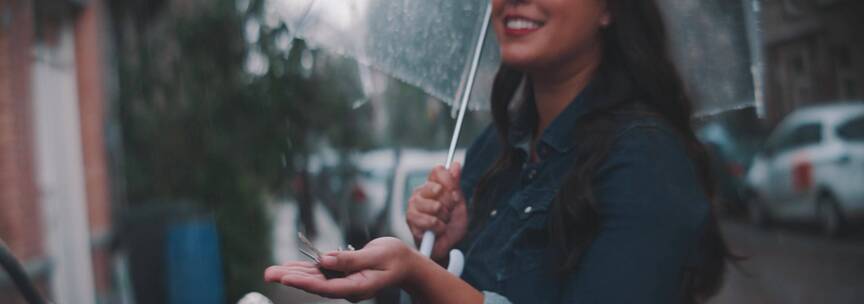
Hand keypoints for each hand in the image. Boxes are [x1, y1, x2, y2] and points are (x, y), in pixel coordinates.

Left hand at [265, 237, 418, 302]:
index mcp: (358, 287)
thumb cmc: (396, 258)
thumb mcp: (378, 254)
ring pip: (314, 278)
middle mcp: (348, 288)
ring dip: (293, 274)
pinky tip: (288, 267)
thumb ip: (351, 259)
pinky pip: (320, 272)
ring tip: (271, 272)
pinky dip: (305, 268)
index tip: (287, 277)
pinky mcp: (342, 276)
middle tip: (269, 274)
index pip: (327, 287)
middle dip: (291, 279)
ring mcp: (344, 284)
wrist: (406, 264)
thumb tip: (325, 259)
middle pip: (315, 284)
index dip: (306, 282)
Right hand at [406, 162, 468, 259]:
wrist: (448, 246)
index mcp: (431, 185)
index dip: (450, 182)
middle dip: (449, 204)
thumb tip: (455, 163)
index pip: (438, 171)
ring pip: (435, 206)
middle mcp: (420, 192)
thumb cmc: (451, 224)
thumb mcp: (458, 202)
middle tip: (448, 213)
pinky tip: (438, 231)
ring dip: (444, 218)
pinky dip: (439, 228)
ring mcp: (413, 205)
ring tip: (443, 223)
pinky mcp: (410, 219)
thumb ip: (455, 183)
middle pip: (438, 188)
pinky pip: (430, 220)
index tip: (456, 195)